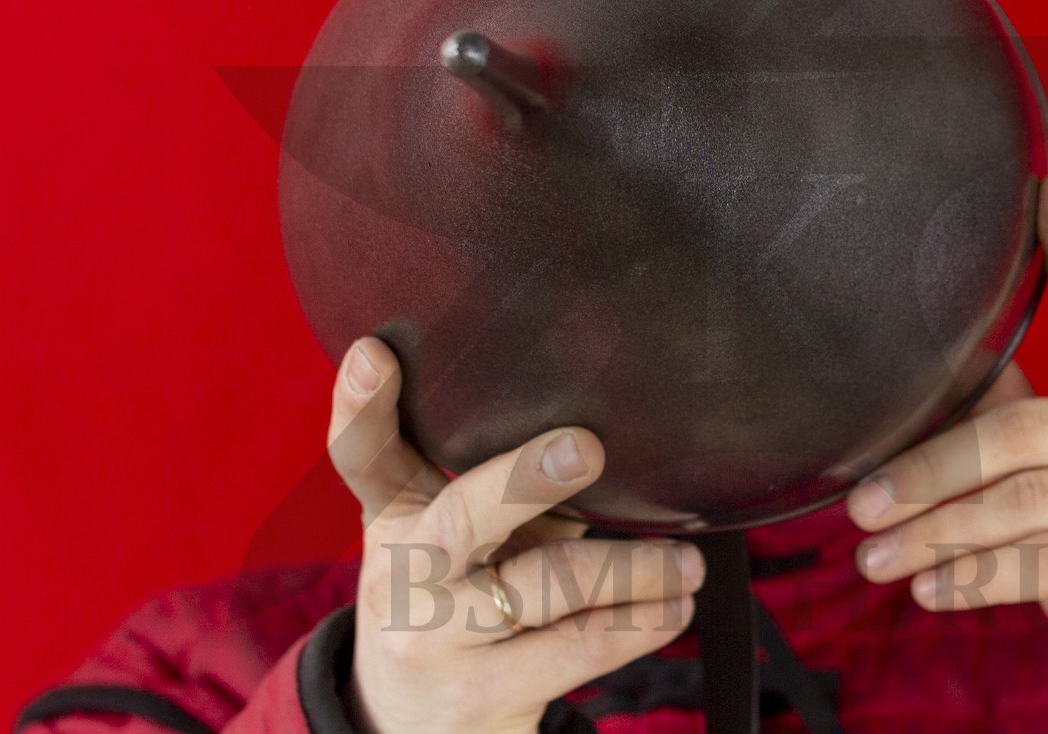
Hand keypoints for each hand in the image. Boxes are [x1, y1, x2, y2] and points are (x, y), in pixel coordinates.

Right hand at [328, 335, 703, 733]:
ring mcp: (435, 637)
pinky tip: (676, 606)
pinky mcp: (481, 693)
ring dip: (631, 569)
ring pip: (545, 586)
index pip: (362, 454)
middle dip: (524, 480)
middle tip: (588, 447)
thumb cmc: (454, 604)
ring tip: (686, 562)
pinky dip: (638, 624)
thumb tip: (610, 448)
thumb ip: (502, 492)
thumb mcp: (454, 542)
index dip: (361, 404)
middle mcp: (402, 572)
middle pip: (459, 516)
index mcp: (394, 518)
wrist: (408, 730)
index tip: (376, 352)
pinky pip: (575, 649)